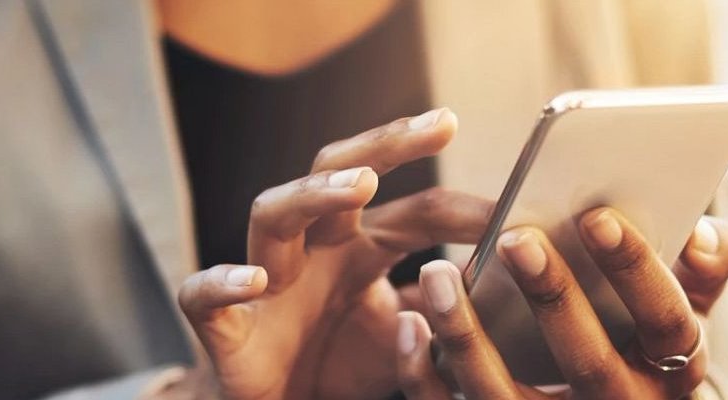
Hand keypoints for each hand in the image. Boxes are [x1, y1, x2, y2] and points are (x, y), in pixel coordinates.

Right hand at [175, 109, 495, 398]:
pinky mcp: (222, 322)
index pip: (417, 210)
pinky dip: (225, 280)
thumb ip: (448, 311)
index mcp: (360, 247)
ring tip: (359, 186)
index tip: (520, 207)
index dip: (467, 208)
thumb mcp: (409, 340)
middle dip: (387, 144)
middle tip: (440, 124)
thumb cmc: (338, 367)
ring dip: (315, 193)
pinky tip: (256, 278)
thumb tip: (515, 286)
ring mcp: (264, 277)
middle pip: (339, 172)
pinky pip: (206, 292)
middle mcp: (313, 247)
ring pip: (274, 212)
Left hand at [397, 209, 727, 398]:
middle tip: (515, 236)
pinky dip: (425, 376)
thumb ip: (705, 270)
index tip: (597, 214)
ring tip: (436, 272)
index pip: (667, 322)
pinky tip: (409, 324)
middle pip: (589, 362)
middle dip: (553, 298)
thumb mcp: (684, 319)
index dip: (636, 270)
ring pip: (505, 398)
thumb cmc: (644, 353)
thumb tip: (705, 231)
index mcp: (674, 371)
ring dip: (467, 335)